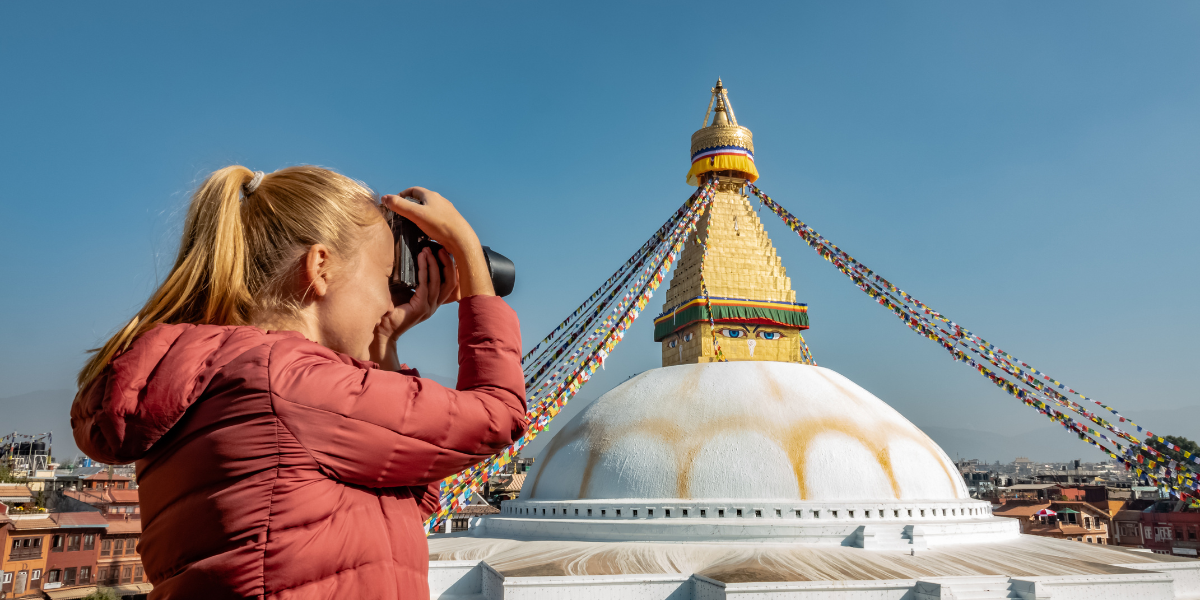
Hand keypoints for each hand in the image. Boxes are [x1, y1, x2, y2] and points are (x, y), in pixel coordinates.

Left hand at [370, 247, 459, 369]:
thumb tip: (412, 259)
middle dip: (447, 264)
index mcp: (432, 302)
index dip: (448, 267)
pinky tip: (421, 259)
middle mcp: (434, 305)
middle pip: (450, 282)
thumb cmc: (390, 311)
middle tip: (440, 248)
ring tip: (428, 250)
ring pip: (438, 281)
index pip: (449, 283)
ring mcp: (428, 307)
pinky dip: (424, 269)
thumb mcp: (405, 292)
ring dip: (434, 264)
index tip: (442, 252)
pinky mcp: (420, 307)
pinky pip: (425, 284)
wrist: (382, 330)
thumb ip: (412, 280)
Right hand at [382, 188, 494, 298]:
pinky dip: (426, 223)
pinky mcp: (449, 222)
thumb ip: (399, 206)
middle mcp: (439, 201)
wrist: (461, 239)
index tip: (395, 203)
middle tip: (401, 214)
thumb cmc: (439, 225)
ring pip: (428, 210)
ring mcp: (445, 211)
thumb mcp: (416, 214)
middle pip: (420, 200)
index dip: (402, 194)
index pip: (413, 190)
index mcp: (431, 196)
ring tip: (411, 224)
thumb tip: (384, 198)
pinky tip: (424, 232)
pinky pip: (434, 220)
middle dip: (409, 205)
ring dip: (418, 215)